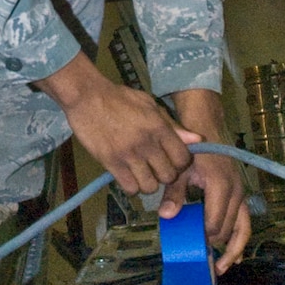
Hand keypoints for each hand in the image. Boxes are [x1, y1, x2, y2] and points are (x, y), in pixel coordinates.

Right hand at [38, 50, 196, 196]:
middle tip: (155, 169)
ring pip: (150, 186)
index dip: (180, 164)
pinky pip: (130, 188)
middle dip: (164, 176)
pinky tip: (127, 177)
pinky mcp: (111, 163)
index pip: (183, 158)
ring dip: (148, 183)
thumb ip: (172, 125)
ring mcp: (129, 155)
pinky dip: (131, 187)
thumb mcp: (149, 105)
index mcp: (160, 127)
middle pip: (168, 176)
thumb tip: (197, 139)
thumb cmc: (119, 98)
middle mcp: (147, 143)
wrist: (87, 97)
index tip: (172, 161)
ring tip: (141, 174)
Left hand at [160, 88, 250, 275]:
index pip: (214, 223)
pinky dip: (239, 238)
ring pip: (243, 228)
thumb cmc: (191, 149)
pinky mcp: (241, 194)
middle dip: (216, 246)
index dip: (202, 237)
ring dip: (234, 249)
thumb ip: (174, 194)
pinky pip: (244, 221)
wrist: (207, 127)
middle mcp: (236, 192)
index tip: (190, 245)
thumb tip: (167, 217)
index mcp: (220, 186)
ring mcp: (241, 193)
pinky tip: (234, 254)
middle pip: (228, 229)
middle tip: (203, 262)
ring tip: (223, 267)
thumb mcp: (180, 169)